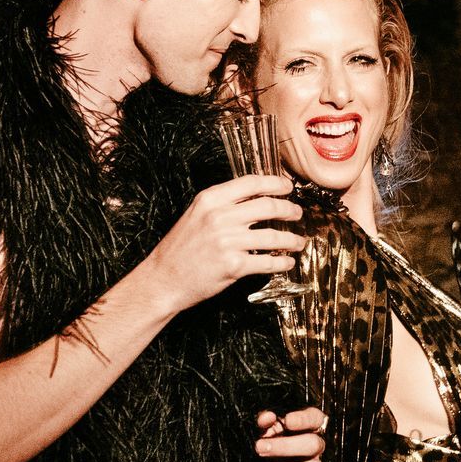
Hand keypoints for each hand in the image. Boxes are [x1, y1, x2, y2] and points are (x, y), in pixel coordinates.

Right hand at [141, 175, 305, 311]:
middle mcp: (219, 216)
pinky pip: (267, 262)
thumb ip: (222, 204)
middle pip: (268, 206)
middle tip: (296, 214)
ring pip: (273, 236)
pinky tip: (287, 262)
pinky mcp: (233, 265)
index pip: (251, 183)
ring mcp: (227, 241)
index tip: (287, 187)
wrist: (163, 278)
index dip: (275, 183)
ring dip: (291, 239)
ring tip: (297, 242)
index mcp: (210, 199)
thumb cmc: (180, 249)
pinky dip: (282, 262)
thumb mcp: (196, 214)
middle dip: (289, 210)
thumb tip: (255, 198)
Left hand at [255, 406, 325, 461]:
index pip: (315, 418)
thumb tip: (267, 418)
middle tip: (260, 448)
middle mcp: (315, 446)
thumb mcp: (265, 428)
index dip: (304, 419)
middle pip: (314, 444)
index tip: (287, 421)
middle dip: (286, 447)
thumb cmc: (269, 440)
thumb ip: (266, 421)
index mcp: (308, 427)